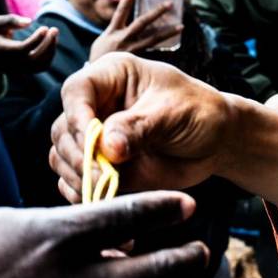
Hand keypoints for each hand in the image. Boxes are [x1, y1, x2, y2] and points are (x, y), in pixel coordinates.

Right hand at [0, 14, 57, 74]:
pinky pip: (44, 66)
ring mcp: (22, 69)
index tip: (44, 27)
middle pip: (35, 58)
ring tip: (53, 33)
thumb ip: (11, 20)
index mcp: (4, 51)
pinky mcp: (28, 71)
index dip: (36, 39)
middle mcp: (14, 63)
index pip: (24, 49)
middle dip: (48, 43)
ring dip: (52, 48)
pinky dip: (50, 54)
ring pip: (42, 64)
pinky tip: (51, 41)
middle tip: (54, 29)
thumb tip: (29, 22)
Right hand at [49, 53, 236, 203]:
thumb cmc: (198, 113)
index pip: (76, 91)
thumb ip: (138, 127)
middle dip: (80, 156)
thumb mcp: (172, 113)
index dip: (77, 116)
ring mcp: (93, 138)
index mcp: (111, 77)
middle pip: (63, 130)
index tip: (92, 142)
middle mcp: (95, 105)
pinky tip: (104, 201)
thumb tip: (107, 147)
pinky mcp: (98, 166)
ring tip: (109, 188)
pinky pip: (74, 182)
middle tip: (105, 176)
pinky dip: (85, 194)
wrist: (215, 142)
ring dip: (80, 177)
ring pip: (62, 157)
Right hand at [88, 0, 182, 61]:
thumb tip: (129, 21)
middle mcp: (123, 39)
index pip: (122, 9)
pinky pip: (152, 51)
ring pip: (153, 39)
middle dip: (156, 12)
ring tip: (181, 26)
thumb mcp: (104, 40)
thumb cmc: (100, 56)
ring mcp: (131, 50)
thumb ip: (116, 30)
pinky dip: (161, 47)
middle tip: (170, 3)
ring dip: (168, 32)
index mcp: (112, 31)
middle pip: (142, 22)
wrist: (96, 77)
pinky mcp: (138, 60)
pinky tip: (174, 44)